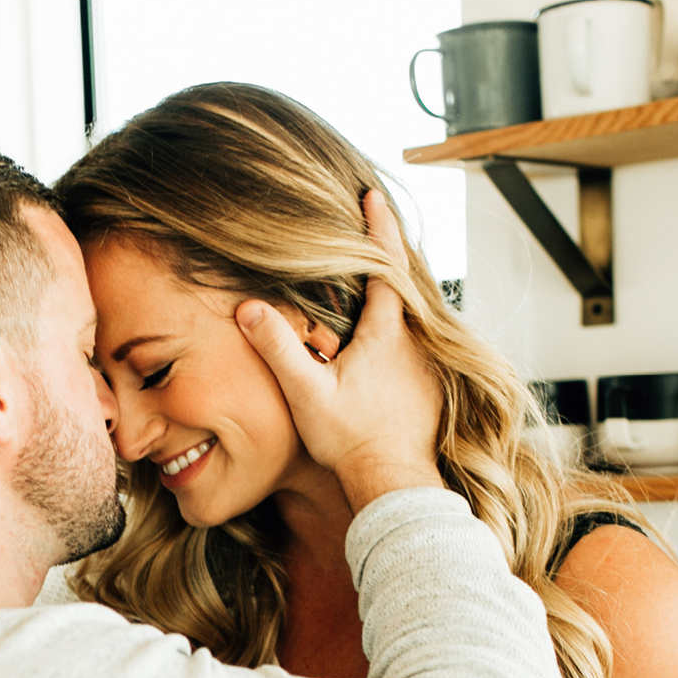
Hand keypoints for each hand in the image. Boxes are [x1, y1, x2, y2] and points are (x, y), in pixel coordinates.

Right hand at [235, 189, 443, 511]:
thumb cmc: (351, 439)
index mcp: (385, 333)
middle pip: (404, 283)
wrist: (394, 482)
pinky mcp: (429, 390)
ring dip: (395, 292)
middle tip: (374, 224)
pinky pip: (416, 344)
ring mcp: (425, 366)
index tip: (371, 195)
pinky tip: (385, 337)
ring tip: (375, 274)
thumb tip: (248, 308)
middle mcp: (412, 343)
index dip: (377, 227)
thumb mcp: (306, 391)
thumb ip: (278, 348)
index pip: (385, 264)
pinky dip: (401, 328)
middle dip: (388, 252)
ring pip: (411, 315)